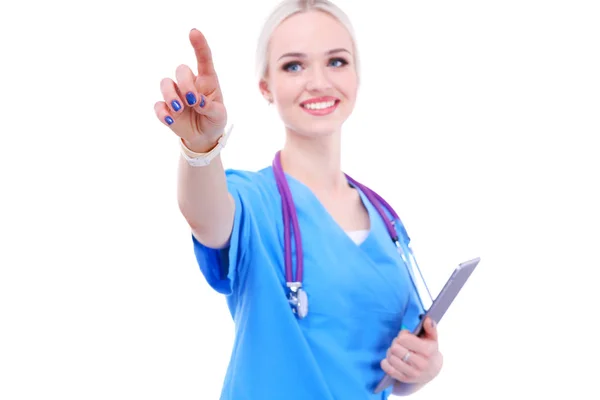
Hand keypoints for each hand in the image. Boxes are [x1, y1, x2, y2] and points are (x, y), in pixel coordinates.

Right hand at [154, 29, 227, 151]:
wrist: (204, 137)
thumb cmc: (214, 119)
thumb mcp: (219, 115)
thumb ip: (211, 108)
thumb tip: (198, 103)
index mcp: (207, 81)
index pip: (203, 59)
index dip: (199, 45)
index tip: (194, 32)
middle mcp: (189, 84)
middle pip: (181, 70)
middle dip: (185, 83)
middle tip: (192, 100)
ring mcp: (176, 95)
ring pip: (165, 83)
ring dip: (170, 95)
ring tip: (179, 109)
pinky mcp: (166, 108)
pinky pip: (158, 105)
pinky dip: (163, 112)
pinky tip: (170, 120)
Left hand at [381, 317, 442, 385]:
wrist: (432, 370)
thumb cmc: (429, 350)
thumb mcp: (432, 338)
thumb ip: (431, 327)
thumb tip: (427, 319)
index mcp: (428, 351)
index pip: (404, 339)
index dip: (402, 334)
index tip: (406, 335)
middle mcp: (421, 364)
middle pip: (395, 348)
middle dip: (396, 342)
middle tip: (400, 343)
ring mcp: (413, 373)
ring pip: (391, 358)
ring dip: (391, 352)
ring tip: (397, 351)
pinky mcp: (405, 379)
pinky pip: (388, 369)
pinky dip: (386, 362)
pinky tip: (391, 359)